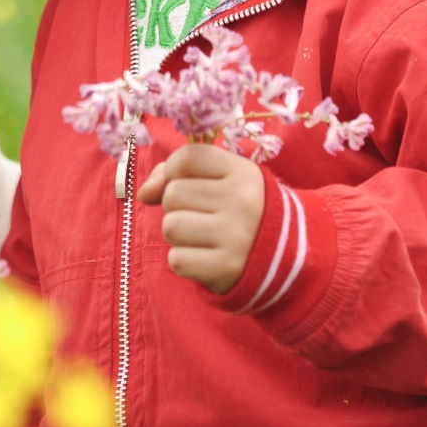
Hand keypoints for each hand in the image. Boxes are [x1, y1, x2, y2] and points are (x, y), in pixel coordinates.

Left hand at [137, 142, 264, 292]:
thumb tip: (144, 193)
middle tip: (203, 216)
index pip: (187, 158)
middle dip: (178, 206)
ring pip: (171, 226)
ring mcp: (236, 236)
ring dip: (179, 234)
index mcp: (243, 173)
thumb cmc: (239, 211)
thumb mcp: (221, 180)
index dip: (174, 171)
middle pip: (173, 194)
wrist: (282, 259)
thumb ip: (177, 173)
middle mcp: (243, 201)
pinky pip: (177, 260)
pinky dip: (184, 261)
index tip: (187, 183)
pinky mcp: (227, 268)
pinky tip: (205, 257)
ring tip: (203, 237)